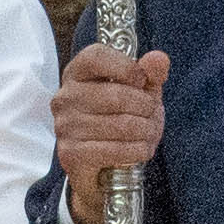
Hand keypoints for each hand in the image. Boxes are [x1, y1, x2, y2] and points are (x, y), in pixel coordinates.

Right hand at [55, 46, 169, 204]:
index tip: (141, 81)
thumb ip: (150, 73)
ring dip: (146, 131)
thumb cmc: (122, 119)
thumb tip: (159, 58)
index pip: (96, 57)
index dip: (126, 67)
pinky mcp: (70, 153)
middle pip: (116, 95)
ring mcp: (65, 126)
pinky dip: (137, 150)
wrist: (103, 166)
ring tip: (149, 133)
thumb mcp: (140, 93)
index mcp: (77, 73)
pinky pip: (115, 149)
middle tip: (152, 114)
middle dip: (145, 107)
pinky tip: (141, 149)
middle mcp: (65, 97)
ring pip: (121, 125)